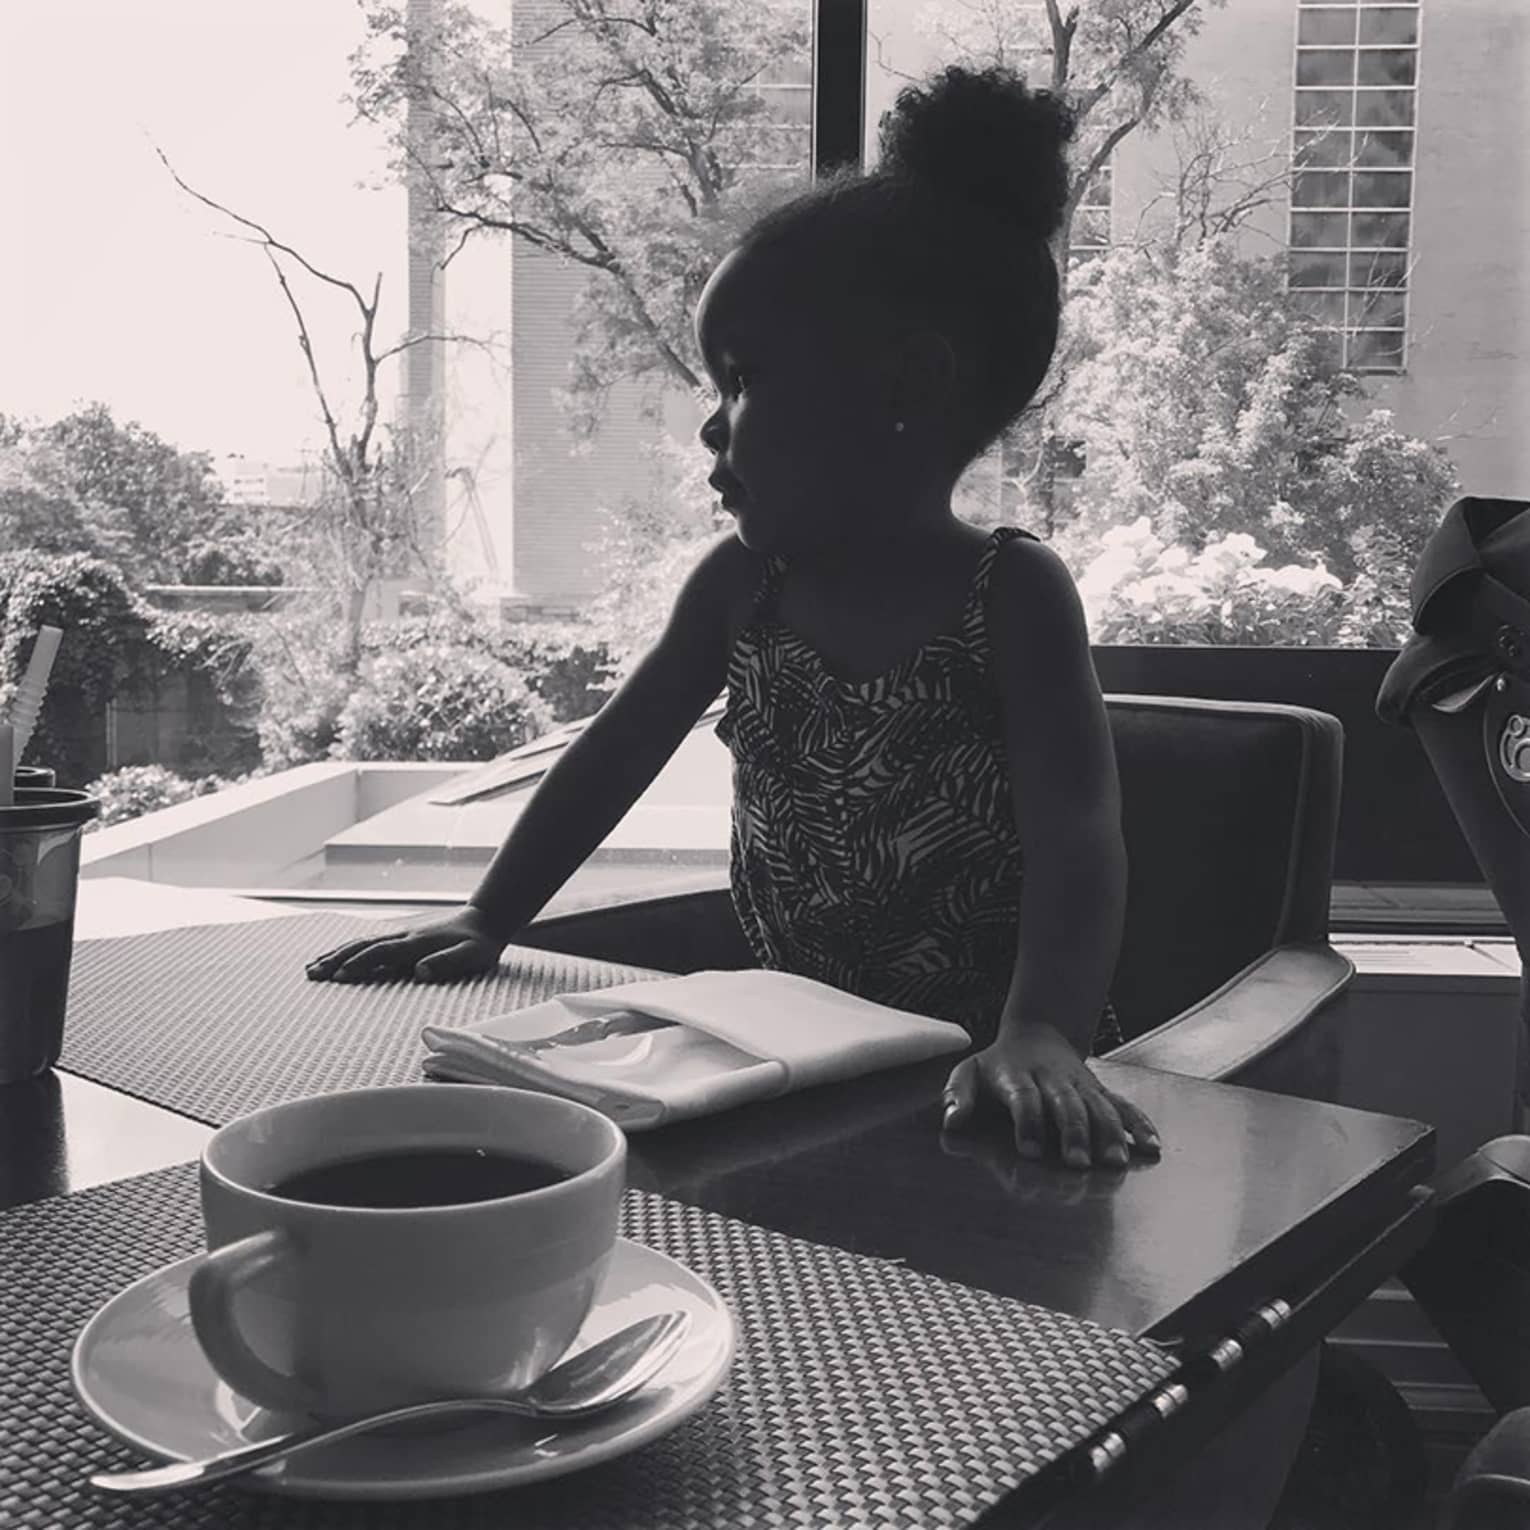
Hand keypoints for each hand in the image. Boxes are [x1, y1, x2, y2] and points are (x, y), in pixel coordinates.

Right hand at [305, 906, 506, 984]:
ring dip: (336, 954)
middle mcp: (404, 937)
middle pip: (363, 947)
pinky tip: (335, 957)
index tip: (338, 976)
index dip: (360, 964)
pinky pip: (368, 943)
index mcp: (417, 943)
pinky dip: (348, 950)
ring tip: (312, 967)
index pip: (382, 953)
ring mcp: (401, 935)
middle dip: (336, 960)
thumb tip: (419, 972)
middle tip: (311, 973)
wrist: (484, 919)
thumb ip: (447, 963)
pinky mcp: (401, 938)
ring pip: (361, 943)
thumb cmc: (479, 943)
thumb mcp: (472, 955)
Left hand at [941, 1022, 1159, 1169]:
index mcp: (1017, 1076)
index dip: (1028, 1122)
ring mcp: (1080, 1084)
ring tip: (1114, 1162)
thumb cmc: (997, 1065)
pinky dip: (1139, 1123)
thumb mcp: (969, 1073)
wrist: (1037, 1034)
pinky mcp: (1100, 1090)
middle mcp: (1053, 1079)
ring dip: (1108, 1134)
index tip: (1030, 1151)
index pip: (1024, 1099)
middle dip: (1073, 1133)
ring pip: (1098, 1106)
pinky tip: (1151, 1147)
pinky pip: (1123, 1105)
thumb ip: (957, 1096)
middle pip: (1066, 1104)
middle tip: (1076, 1164)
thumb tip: (950, 1121)